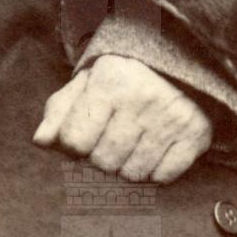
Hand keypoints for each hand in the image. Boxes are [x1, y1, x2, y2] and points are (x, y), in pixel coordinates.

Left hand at [32, 54, 213, 181]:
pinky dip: (157, 170)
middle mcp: (142, 97)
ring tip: (133, 141)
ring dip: (128, 165)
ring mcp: (171, 117)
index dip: (74, 145)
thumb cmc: (122, 78)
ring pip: (133, 174)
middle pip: (104, 163)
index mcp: (109, 81)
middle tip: (111, 137)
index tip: (83, 135)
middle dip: (102, 157)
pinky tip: (156, 148)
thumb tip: (40, 142)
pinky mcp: (196, 133)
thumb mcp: (86, 83)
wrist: (178, 60)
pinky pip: (164, 177)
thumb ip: (58, 112)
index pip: (74, 142)